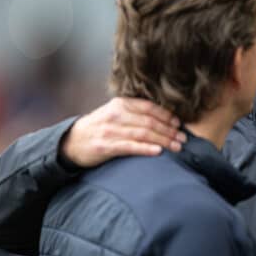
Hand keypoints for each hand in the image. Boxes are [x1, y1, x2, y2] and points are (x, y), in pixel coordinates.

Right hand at [61, 97, 185, 167]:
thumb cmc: (100, 128)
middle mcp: (116, 115)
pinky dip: (146, 149)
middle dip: (169, 131)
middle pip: (149, 122)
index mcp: (121, 104)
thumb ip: (135, 113)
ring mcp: (110, 130)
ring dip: (163, 140)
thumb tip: (164, 119)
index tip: (179, 124)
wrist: (72, 141)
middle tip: (183, 139)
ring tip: (177, 147)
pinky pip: (130, 147)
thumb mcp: (115, 114)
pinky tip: (158, 151)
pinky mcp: (106, 146)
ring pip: (143, 134)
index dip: (167, 116)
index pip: (149, 108)